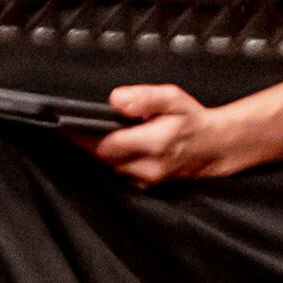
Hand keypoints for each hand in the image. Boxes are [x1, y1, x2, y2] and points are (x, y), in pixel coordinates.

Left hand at [91, 82, 237, 187]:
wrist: (214, 145)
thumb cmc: (193, 120)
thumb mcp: (174, 98)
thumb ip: (144, 97)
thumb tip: (116, 99)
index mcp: (154, 143)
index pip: (104, 144)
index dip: (83, 136)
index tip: (67, 126)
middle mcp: (148, 167)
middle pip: (102, 157)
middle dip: (91, 142)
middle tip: (84, 125)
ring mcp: (146, 179)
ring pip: (108, 166)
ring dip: (102, 151)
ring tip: (102, 133)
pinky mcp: (144, 185)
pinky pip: (117, 172)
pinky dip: (113, 160)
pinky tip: (118, 147)